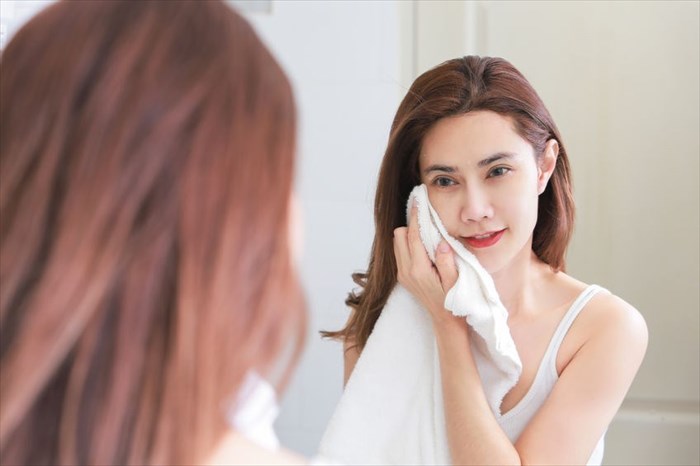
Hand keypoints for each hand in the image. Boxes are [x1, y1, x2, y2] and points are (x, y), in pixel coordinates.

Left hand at [393, 202, 458, 322]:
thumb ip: (446, 261)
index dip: (415, 217)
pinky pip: (400, 252)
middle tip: (426, 221)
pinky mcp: (403, 276)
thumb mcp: (455, 281)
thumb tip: (440, 241)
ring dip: (408, 235)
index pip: (412, 237)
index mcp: (418, 270)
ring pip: (396, 243)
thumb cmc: (454, 302)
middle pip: (398, 236)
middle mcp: (406, 271)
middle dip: (410, 226)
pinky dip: (408, 244)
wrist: (445, 321)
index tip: (418, 202)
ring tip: (425, 233)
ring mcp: (403, 274)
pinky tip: (423, 246)